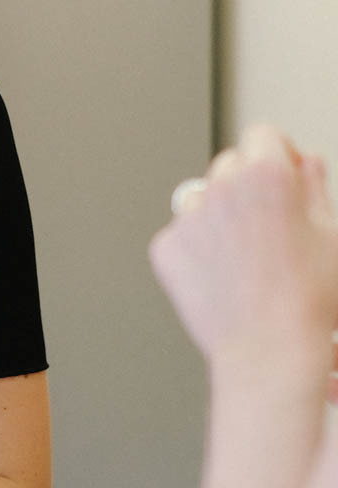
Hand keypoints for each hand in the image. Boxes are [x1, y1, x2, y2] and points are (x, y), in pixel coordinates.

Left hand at [150, 125, 337, 392]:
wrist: (270, 352)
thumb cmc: (310, 300)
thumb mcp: (333, 235)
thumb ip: (317, 187)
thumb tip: (307, 164)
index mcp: (266, 174)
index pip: (263, 135)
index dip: (279, 153)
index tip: (286, 173)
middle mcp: (221, 188)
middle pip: (230, 164)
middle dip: (248, 184)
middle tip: (270, 224)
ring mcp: (188, 218)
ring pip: (202, 199)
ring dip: (220, 215)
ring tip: (247, 257)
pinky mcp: (166, 248)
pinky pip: (181, 236)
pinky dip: (198, 250)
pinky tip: (224, 277)